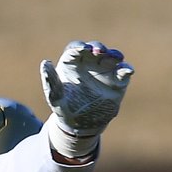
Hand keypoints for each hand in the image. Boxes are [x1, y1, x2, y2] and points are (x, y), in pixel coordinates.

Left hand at [40, 40, 132, 157]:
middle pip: (95, 48)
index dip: (79, 47)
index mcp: (72, 64)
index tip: (82, 50)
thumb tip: (45, 63)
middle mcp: (89, 63)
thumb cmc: (65, 108)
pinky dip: (126, 68)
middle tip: (98, 51)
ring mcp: (105, 70)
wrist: (81, 124)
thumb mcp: (55, 97)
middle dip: (97, 47)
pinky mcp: (118, 80)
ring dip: (114, 54)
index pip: (75, 50)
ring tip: (114, 57)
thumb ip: (50, 81)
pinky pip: (124, 71)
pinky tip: (127, 71)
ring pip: (111, 56)